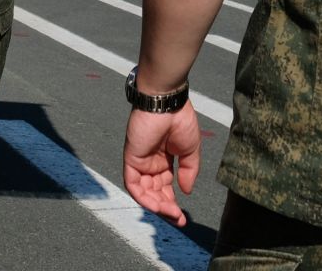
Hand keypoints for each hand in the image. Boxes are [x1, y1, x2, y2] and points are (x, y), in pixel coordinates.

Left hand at [122, 102, 201, 226]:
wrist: (168, 103)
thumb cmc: (180, 120)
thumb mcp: (190, 151)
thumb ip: (189, 171)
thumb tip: (186, 192)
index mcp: (164, 159)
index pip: (166, 187)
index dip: (173, 203)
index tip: (183, 218)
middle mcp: (151, 162)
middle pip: (155, 192)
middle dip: (166, 208)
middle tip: (178, 219)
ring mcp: (140, 161)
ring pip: (144, 192)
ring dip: (156, 205)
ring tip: (171, 213)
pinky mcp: (131, 158)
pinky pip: (133, 184)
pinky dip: (143, 197)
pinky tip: (156, 205)